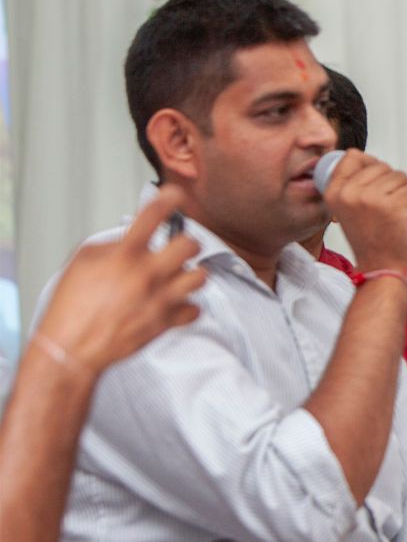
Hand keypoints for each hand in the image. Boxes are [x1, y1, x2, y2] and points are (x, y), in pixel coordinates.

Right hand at [35, 185, 204, 373]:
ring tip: (178, 276)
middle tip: (178, 247)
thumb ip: (113, 244)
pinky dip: (187, 306)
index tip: (176, 194)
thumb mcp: (84, 261)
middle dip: (187, 243)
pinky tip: (174, 303)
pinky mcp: (166, 322)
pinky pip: (195, 309)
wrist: (72, 346)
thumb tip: (133, 238)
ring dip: (192, 274)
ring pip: (200, 277)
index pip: (152, 215)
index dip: (168, 199)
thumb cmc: (72, 305)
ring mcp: (160, 298)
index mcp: (125, 255)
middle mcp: (147, 274)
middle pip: (191, 245)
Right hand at [317, 150, 406, 278]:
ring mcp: (371, 198)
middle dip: (392, 184)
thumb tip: (367, 159)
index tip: (377, 184)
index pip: (353, 156)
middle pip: (382, 166)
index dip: (371, 165)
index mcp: (334, 192)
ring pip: (400, 177)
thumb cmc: (372, 242)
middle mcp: (349, 193)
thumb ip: (353, 184)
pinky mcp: (393, 206)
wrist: (383, 270)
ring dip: (406, 194)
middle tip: (388, 209)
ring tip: (397, 215)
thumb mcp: (348, 209)